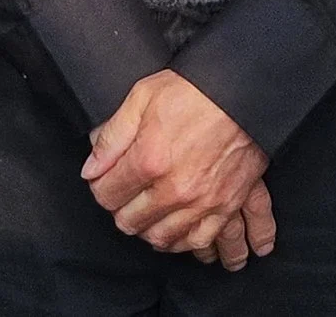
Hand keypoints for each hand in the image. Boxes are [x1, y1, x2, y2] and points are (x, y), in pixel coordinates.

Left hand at [83, 70, 271, 263]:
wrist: (244, 90)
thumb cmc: (194, 89)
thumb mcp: (141, 97)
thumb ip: (111, 136)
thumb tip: (91, 169)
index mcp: (149, 160)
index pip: (107, 195)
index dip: (101, 187)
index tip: (105, 180)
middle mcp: (174, 189)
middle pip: (131, 222)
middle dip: (122, 210)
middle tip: (126, 197)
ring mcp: (202, 201)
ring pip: (162, 239)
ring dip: (150, 231)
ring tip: (149, 217)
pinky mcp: (227, 205)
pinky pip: (201, 242)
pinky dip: (187, 244)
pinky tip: (179, 236)